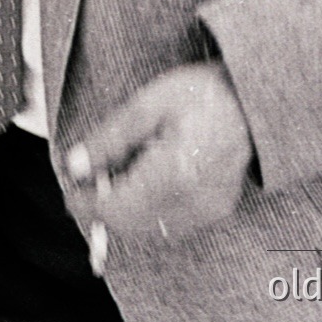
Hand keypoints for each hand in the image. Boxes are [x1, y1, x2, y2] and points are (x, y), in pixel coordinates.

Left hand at [63, 61, 253, 237]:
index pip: (116, 210)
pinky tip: (148, 176)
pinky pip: (170, 222)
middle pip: (129, 224)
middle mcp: (192, 201)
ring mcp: (207, 210)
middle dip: (104, 205)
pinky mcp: (215, 210)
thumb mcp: (147, 104)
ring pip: (148, 227)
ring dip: (126, 208)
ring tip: (123, 169)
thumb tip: (76, 165)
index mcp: (173, 174)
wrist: (253, 99)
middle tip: (92, 175)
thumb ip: (109, 138)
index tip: (69, 191)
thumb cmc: (202, 94)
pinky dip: (149, 207)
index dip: (86, 204)